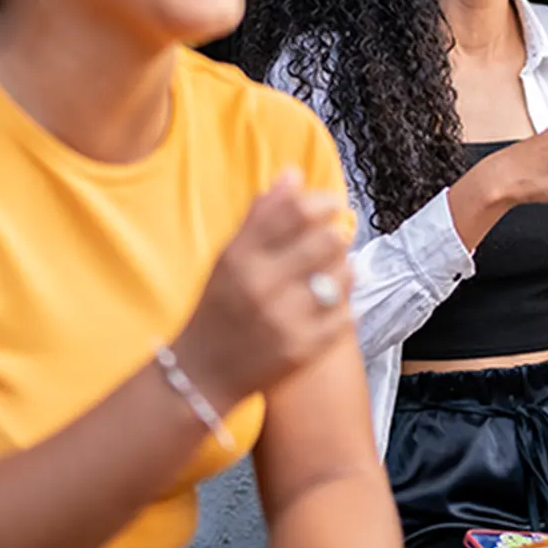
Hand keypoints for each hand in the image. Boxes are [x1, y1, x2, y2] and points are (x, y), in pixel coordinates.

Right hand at [172, 169, 353, 412]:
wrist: (202, 374)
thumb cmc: (220, 305)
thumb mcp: (229, 256)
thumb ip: (261, 215)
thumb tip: (293, 173)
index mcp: (240, 257)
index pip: (296, 212)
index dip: (323, 202)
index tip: (332, 205)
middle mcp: (261, 286)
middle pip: (327, 240)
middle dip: (336, 236)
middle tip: (333, 241)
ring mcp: (284, 319)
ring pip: (343, 275)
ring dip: (343, 269)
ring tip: (333, 272)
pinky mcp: (303, 348)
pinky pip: (345, 313)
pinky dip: (343, 305)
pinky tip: (329, 303)